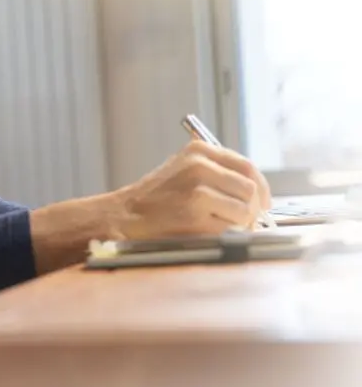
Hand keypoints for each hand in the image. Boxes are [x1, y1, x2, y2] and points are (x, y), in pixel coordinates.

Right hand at [115, 140, 270, 239]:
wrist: (125, 216)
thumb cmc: (156, 199)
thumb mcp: (184, 170)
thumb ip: (217, 172)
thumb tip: (257, 193)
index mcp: (198, 151)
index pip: (247, 166)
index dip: (261, 189)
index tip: (261, 203)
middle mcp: (199, 165)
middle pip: (250, 188)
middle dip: (252, 209)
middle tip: (241, 221)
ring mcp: (197, 189)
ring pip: (245, 210)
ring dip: (239, 224)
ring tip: (218, 226)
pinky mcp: (194, 214)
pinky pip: (231, 228)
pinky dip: (225, 235)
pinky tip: (206, 232)